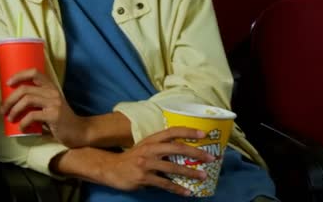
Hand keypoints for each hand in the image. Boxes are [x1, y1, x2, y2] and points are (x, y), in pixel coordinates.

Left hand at [0, 69, 86, 147]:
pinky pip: (32, 116)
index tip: (8, 83)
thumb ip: (37, 102)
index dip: (19, 75)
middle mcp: (53, 92)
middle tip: (3, 110)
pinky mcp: (54, 115)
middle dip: (9, 99)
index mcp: (51, 88)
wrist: (79, 132)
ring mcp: (54, 103)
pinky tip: (22, 128)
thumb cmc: (61, 120)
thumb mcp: (50, 106)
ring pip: (27, 100)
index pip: (35, 73)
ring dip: (14, 110)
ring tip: (10, 118)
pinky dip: (23, 123)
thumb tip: (14, 104)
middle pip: (25, 88)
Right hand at [100, 127, 214, 195]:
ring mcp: (146, 163)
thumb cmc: (132, 157)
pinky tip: (187, 192)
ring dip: (190, 172)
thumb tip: (184, 152)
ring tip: (203, 176)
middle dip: (196, 153)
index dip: (188, 131)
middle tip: (211, 158)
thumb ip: (161, 147)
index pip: (172, 131)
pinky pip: (164, 184)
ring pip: (173, 167)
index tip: (203, 134)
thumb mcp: (146, 147)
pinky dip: (178, 188)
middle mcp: (150, 149)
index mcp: (152, 139)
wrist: (111, 168)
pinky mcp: (144, 178)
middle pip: (176, 148)